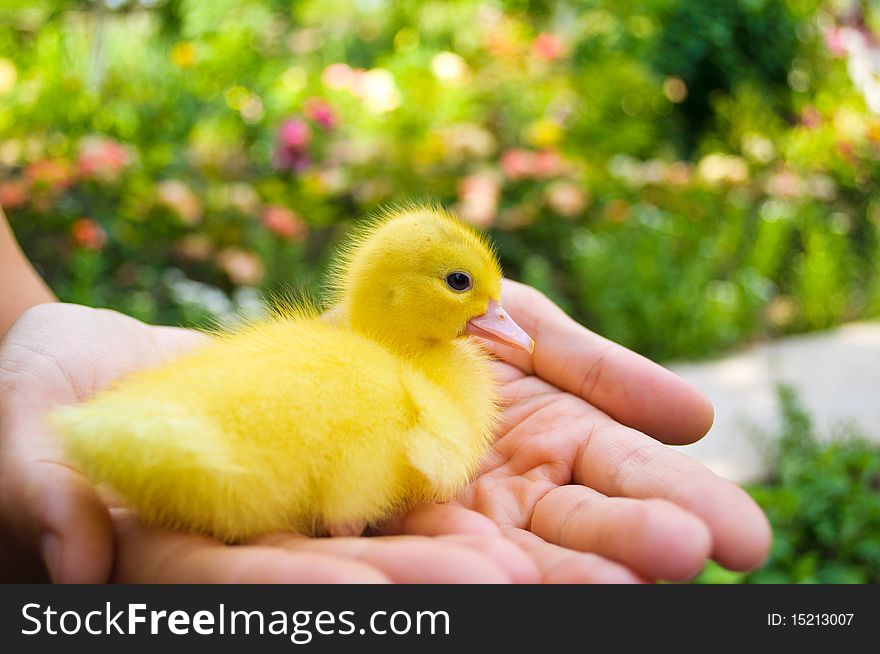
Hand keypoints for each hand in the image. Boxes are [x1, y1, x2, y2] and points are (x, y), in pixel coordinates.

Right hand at [0, 303, 536, 582]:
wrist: (87, 364)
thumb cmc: (33, 402)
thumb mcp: (24, 446)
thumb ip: (45, 497)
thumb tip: (76, 566)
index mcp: (172, 556)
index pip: (245, 584)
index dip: (311, 591)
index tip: (383, 597)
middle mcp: (238, 538)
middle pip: (330, 568)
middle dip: (411, 578)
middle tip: (499, 582)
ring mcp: (277, 500)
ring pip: (362, 527)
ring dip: (438, 542)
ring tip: (514, 557)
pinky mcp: (304, 452)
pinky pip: (365, 464)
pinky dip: (417, 475)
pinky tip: (479, 483)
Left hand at [388, 281, 770, 581]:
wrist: (352, 326)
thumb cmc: (448, 318)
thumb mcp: (526, 324)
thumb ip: (599, 370)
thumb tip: (700, 419)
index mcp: (569, 439)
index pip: (637, 477)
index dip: (687, 501)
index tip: (743, 538)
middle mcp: (528, 493)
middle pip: (592, 527)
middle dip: (638, 542)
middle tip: (684, 553)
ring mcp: (470, 519)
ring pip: (526, 558)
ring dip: (571, 573)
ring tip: (617, 582)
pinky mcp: (407, 532)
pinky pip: (439, 555)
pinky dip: (469, 566)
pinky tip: (502, 577)